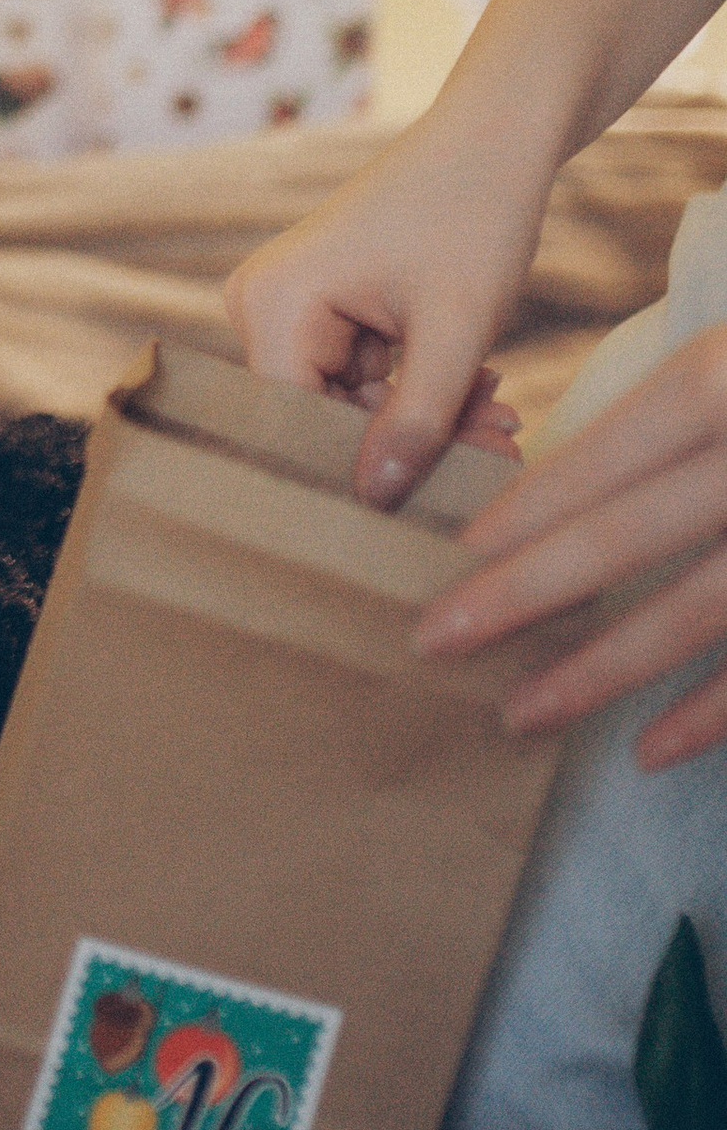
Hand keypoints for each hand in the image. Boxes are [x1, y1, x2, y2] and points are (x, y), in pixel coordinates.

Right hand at [225, 122, 548, 508]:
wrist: (492, 139)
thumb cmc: (472, 214)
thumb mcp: (456, 328)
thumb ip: (418, 421)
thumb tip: (377, 502)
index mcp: (271, 304)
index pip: (297, 429)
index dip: (367, 470)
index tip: (448, 497)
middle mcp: (259, 306)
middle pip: (326, 419)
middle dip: (411, 443)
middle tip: (499, 450)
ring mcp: (288, 307)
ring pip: (353, 407)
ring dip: (428, 420)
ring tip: (503, 421)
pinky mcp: (321, 311)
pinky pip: (363, 380)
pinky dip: (423, 391)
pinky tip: (481, 391)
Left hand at [413, 320, 726, 767]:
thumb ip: (684, 411)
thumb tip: (569, 492)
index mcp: (726, 379)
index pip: (603, 454)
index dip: (523, 509)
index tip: (450, 554)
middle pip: (624, 534)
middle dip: (519, 593)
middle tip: (432, 638)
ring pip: (692, 611)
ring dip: (599, 669)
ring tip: (517, 712)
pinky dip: (711, 714)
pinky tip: (649, 751)